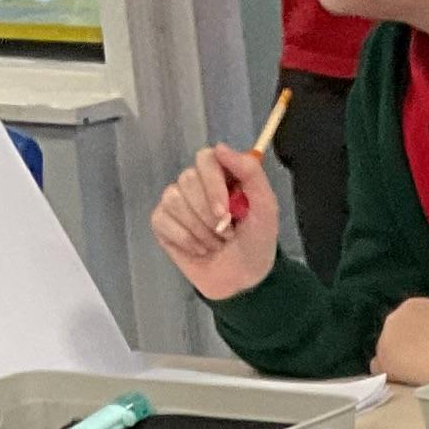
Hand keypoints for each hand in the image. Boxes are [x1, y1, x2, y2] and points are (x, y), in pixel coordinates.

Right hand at [149, 146, 276, 300]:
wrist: (244, 280)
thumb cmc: (257, 242)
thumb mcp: (266, 208)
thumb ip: (251, 173)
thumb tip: (220, 147)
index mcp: (221, 174)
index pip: (205, 158)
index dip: (212, 184)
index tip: (225, 211)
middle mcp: (195, 183)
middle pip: (187, 179)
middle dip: (210, 215)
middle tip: (227, 234)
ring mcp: (176, 201)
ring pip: (174, 200)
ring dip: (200, 230)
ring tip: (216, 243)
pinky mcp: (162, 222)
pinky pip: (163, 220)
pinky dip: (185, 240)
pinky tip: (200, 249)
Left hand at [372, 298, 428, 385]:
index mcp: (414, 306)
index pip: (407, 324)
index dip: (416, 339)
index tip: (426, 349)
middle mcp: (395, 318)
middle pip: (393, 338)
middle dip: (404, 350)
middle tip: (422, 364)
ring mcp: (387, 339)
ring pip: (386, 354)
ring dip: (398, 364)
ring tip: (417, 376)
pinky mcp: (385, 361)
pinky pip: (381, 372)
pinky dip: (390, 378)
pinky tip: (404, 384)